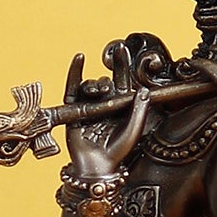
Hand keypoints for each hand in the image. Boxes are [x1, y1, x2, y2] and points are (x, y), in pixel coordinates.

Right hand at [62, 51, 151, 180]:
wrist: (97, 168)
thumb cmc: (118, 152)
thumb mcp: (133, 130)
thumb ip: (139, 110)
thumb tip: (144, 89)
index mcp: (121, 108)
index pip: (123, 82)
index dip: (123, 66)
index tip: (123, 48)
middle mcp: (105, 105)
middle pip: (108, 82)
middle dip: (112, 72)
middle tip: (116, 62)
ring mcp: (89, 107)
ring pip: (92, 87)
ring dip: (97, 84)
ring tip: (102, 90)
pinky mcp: (74, 110)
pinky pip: (72, 89)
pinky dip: (74, 73)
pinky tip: (79, 59)